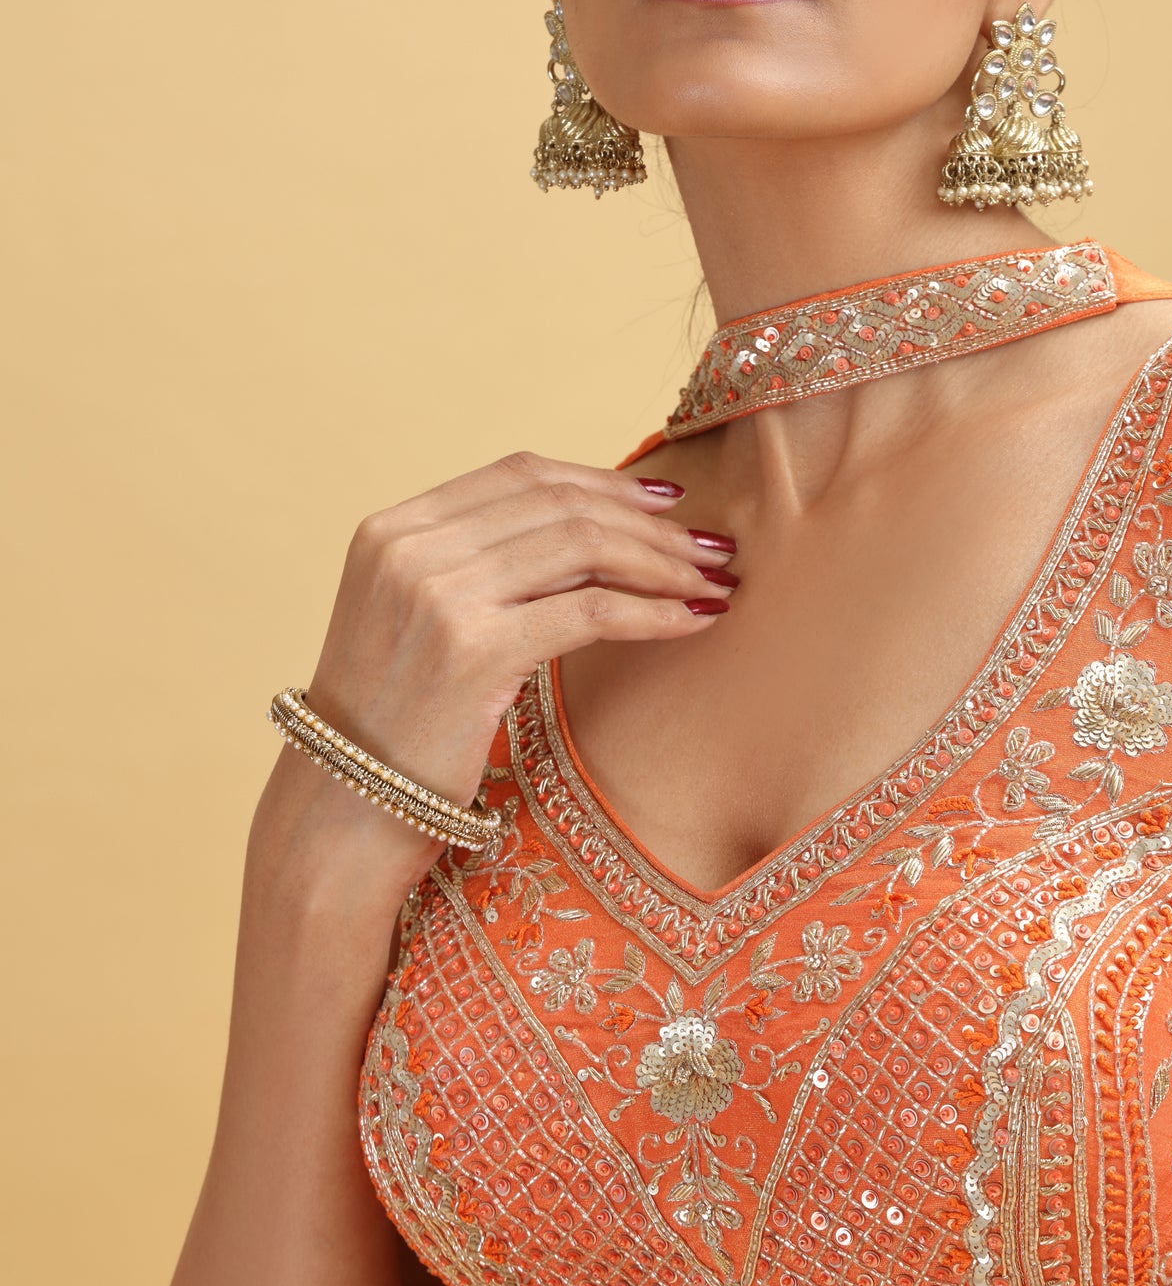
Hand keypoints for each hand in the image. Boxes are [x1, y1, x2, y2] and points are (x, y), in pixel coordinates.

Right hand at [301, 449, 735, 828]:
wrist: (345, 810)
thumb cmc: (393, 724)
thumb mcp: (413, 618)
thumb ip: (474, 566)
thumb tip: (590, 531)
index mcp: (393, 529)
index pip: (520, 475)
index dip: (602, 481)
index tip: (664, 500)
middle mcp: (412, 549)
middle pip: (561, 505)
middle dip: (648, 522)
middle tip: (709, 546)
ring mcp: (440, 595)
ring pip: (585, 548)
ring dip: (663, 562)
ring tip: (711, 579)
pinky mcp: (476, 650)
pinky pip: (592, 611)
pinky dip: (654, 612)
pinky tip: (693, 620)